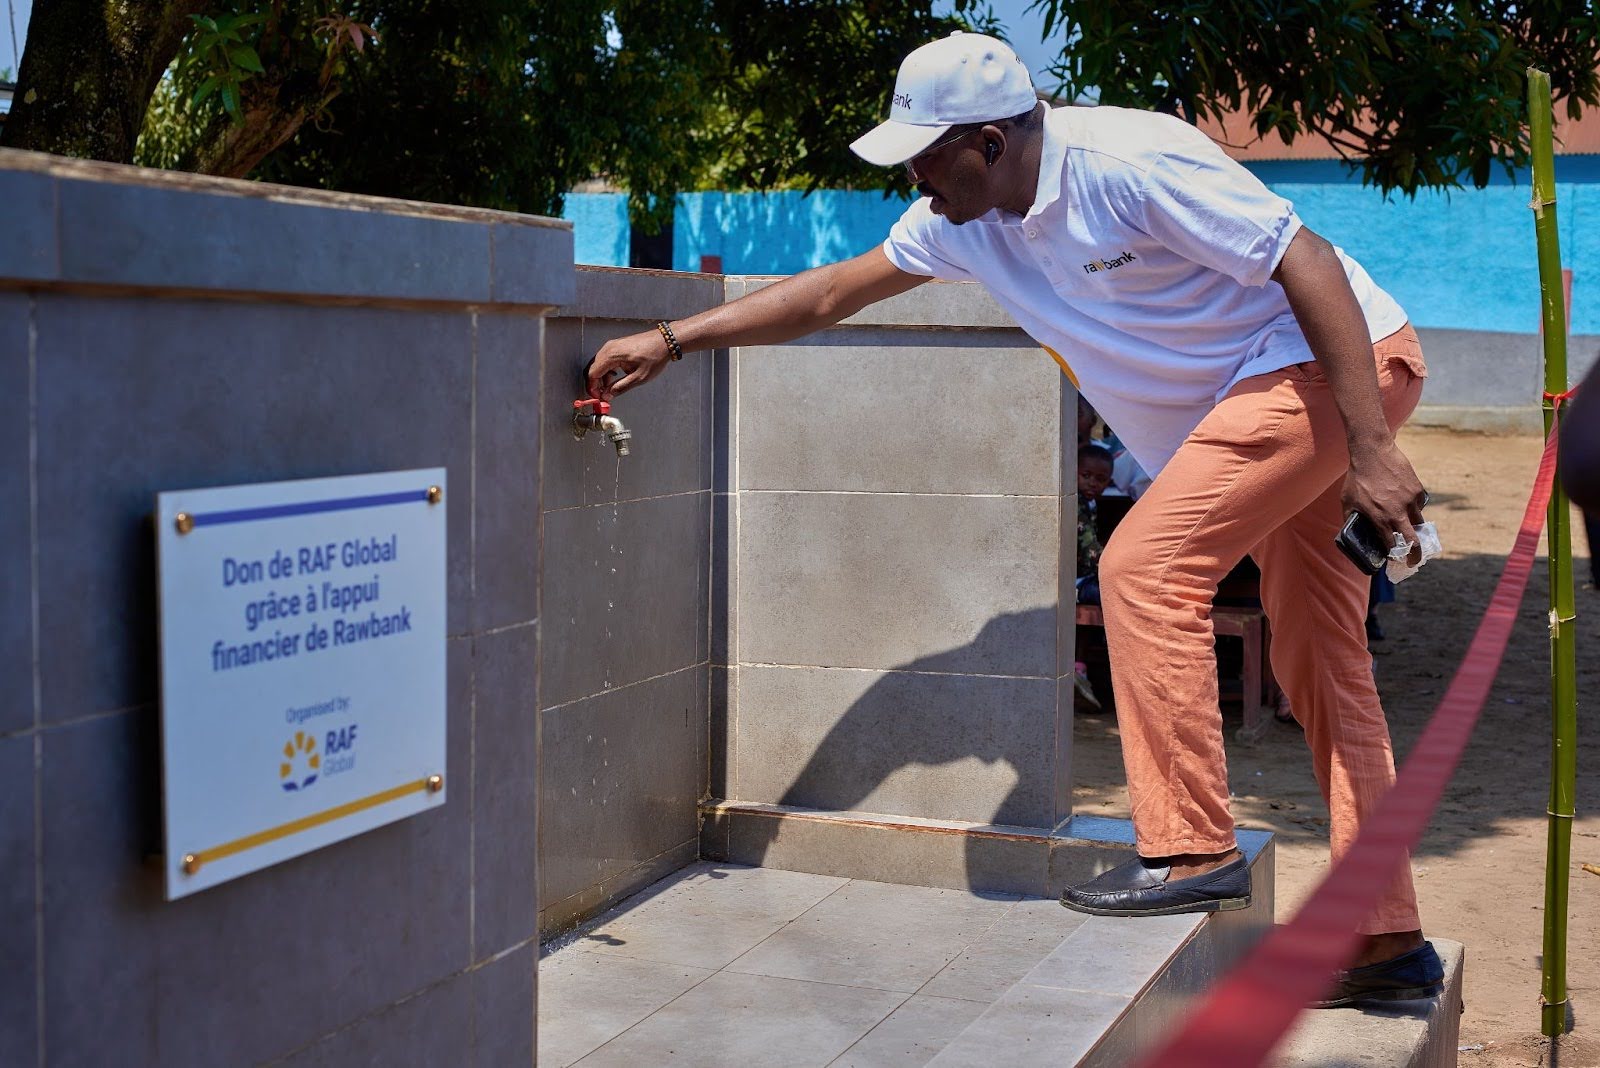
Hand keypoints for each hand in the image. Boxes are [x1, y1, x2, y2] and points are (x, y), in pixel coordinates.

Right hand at [587, 330, 671, 399]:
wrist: (664, 341)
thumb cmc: (654, 356)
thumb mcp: (639, 377)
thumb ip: (620, 387)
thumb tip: (608, 395)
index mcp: (611, 355)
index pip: (592, 374)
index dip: (592, 388)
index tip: (598, 397)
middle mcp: (609, 348)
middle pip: (593, 369)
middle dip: (596, 384)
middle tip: (603, 395)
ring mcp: (612, 345)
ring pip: (599, 364)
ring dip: (602, 377)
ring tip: (611, 388)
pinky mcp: (617, 346)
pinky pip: (605, 359)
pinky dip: (607, 370)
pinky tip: (615, 377)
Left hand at [1342, 439, 1427, 558]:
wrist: (1373, 453)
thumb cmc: (1356, 478)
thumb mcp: (1347, 502)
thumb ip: (1351, 519)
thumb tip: (1351, 532)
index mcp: (1380, 519)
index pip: (1393, 546)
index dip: (1395, 556)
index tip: (1394, 560)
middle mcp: (1398, 513)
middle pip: (1413, 541)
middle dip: (1415, 555)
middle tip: (1413, 562)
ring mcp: (1410, 501)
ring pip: (1418, 523)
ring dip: (1414, 530)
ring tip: (1407, 530)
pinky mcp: (1417, 490)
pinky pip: (1419, 506)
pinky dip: (1413, 510)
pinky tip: (1404, 505)